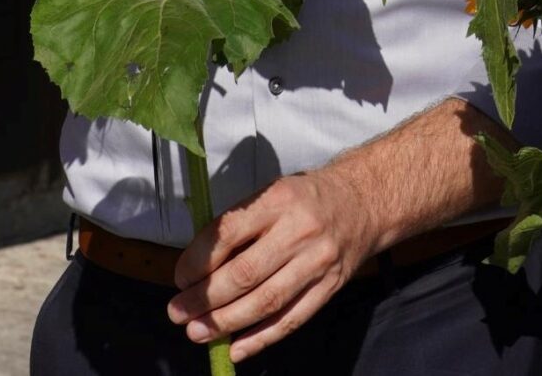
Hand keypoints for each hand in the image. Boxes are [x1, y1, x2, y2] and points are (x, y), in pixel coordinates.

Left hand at [168, 163, 376, 362]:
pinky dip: (261, 338)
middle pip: (244, 273)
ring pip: (266, 301)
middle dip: (204, 299)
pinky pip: (292, 319)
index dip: (198, 261)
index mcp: (280, 199)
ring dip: (225, 323)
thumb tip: (198, 268)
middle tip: (177, 312)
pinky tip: (235, 349)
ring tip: (196, 333)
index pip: (229, 233)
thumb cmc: (307, 198)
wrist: (363, 203)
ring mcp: (317, 261)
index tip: (179, 277)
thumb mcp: (274, 193)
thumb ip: (241, 225)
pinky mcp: (330, 286)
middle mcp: (300, 230)